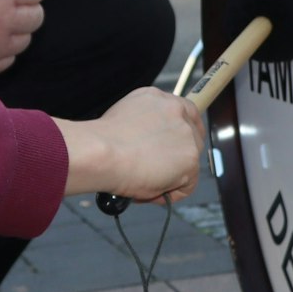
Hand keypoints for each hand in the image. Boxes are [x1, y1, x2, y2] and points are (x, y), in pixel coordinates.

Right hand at [58, 88, 206, 202]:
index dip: (180, 134)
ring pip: (189, 163)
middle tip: (155, 171)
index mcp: (158, 98)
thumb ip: (146, 125)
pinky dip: (171, 193)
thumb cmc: (101, 142)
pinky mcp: (190, 158)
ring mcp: (186, 134)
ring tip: (143, 180)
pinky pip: (188, 185)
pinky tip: (150, 190)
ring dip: (170, 177)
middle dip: (177, 157)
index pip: (185, 112)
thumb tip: (149, 145)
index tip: (174, 149)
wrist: (100, 153)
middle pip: (192, 137)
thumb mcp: (124, 118)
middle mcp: (176, 110)